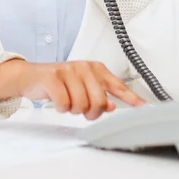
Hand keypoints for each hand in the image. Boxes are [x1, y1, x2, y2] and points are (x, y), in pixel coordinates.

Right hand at [17, 60, 144, 119]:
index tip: (145, 108)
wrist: (32, 76)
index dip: (132, 99)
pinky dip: (61, 107)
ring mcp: (69, 70)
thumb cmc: (61, 83)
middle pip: (100, 102)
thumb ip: (100, 96)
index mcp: (95, 68)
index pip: (118, 86)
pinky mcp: (53, 77)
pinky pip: (65, 104)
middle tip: (81, 107)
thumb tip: (112, 107)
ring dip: (73, 109)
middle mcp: (84, 67)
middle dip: (90, 111)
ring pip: (82, 105)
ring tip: (68, 99)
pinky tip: (57, 100)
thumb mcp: (83, 86)